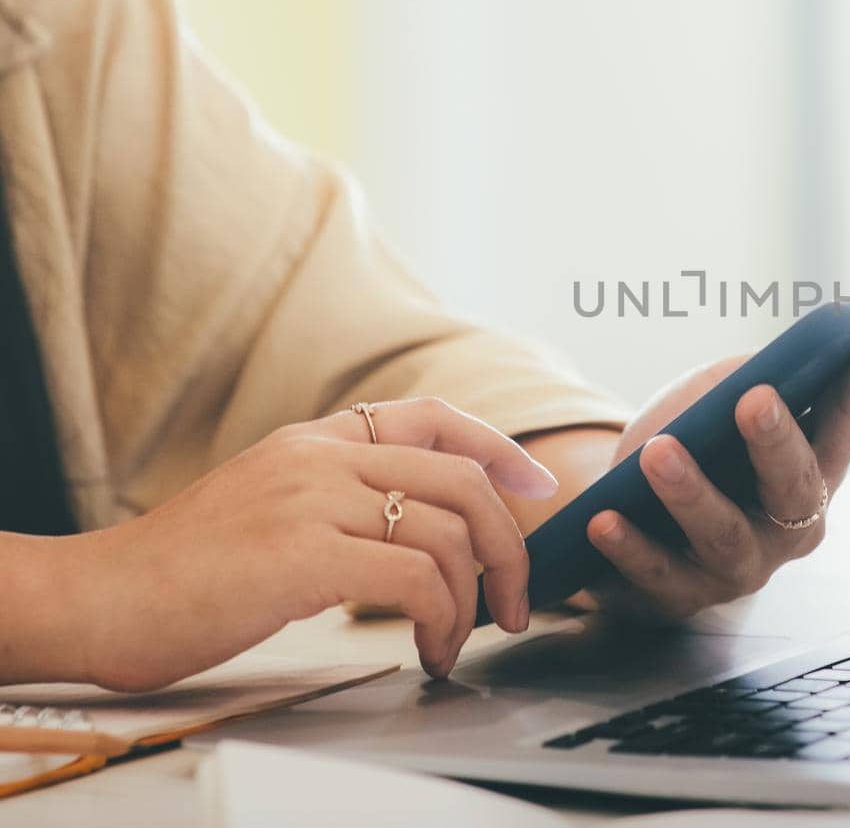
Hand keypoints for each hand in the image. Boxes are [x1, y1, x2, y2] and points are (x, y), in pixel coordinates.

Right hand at [69, 397, 554, 690]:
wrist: (97, 597)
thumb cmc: (181, 569)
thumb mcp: (268, 501)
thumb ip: (336, 495)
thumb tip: (416, 525)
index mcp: (315, 439)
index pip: (434, 416)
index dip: (499, 449)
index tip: (537, 487)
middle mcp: (321, 457)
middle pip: (462, 480)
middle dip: (508, 546)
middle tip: (515, 602)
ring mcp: (313, 500)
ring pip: (448, 532)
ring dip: (473, 599)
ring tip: (454, 641)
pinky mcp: (303, 555)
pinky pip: (416, 578)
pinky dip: (441, 619)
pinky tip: (426, 649)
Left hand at [582, 313, 849, 618]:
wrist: (629, 510)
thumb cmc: (693, 443)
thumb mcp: (720, 399)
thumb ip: (749, 380)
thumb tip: (771, 368)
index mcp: (814, 466)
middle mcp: (791, 525)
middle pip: (795, 487)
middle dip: (776, 442)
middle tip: (754, 399)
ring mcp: (740, 567)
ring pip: (725, 536)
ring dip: (691, 493)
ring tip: (657, 453)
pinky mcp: (683, 596)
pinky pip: (659, 577)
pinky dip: (631, 549)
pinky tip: (605, 519)